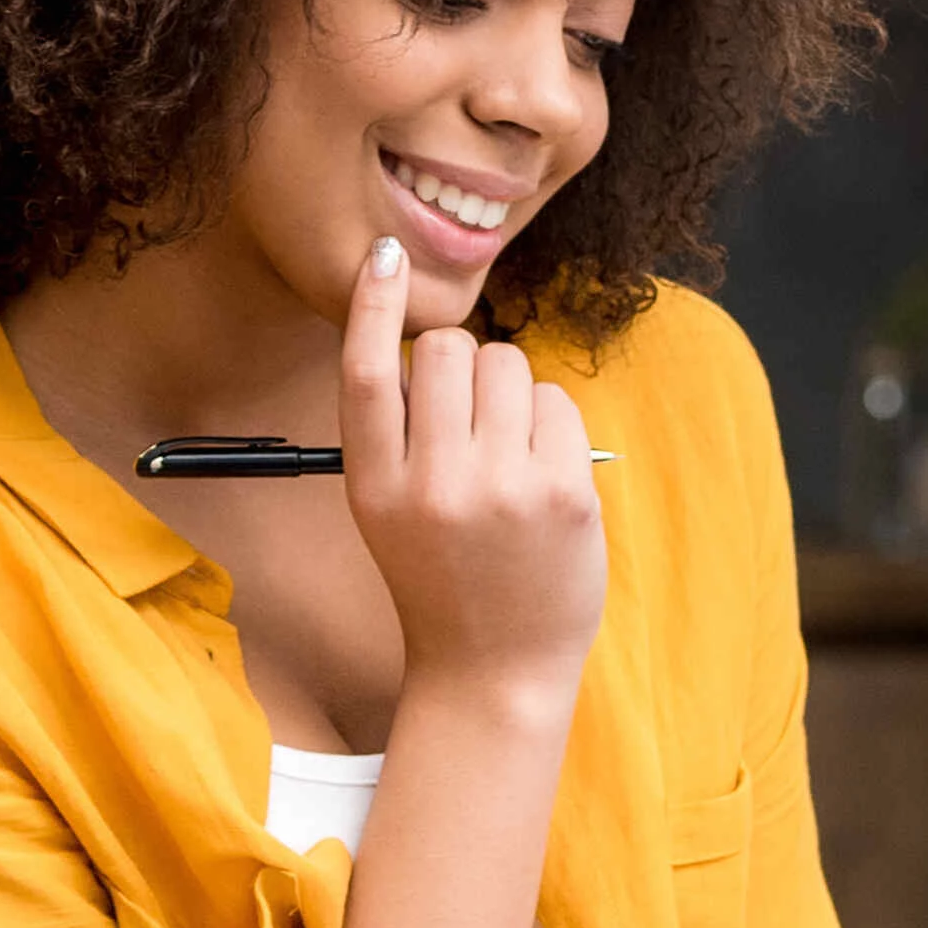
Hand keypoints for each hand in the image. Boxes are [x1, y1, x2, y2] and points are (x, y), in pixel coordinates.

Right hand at [337, 235, 605, 723]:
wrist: (494, 671)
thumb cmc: (443, 582)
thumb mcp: (389, 514)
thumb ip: (401, 437)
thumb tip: (433, 349)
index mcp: (375, 485)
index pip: (365, 372)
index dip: (371, 305)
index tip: (383, 256)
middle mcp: (432, 482)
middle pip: (445, 350)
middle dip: (462, 365)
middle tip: (471, 420)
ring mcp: (501, 487)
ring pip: (506, 364)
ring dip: (509, 390)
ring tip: (507, 452)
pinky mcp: (562, 493)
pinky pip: (558, 401)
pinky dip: (552, 421)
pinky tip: (543, 470)